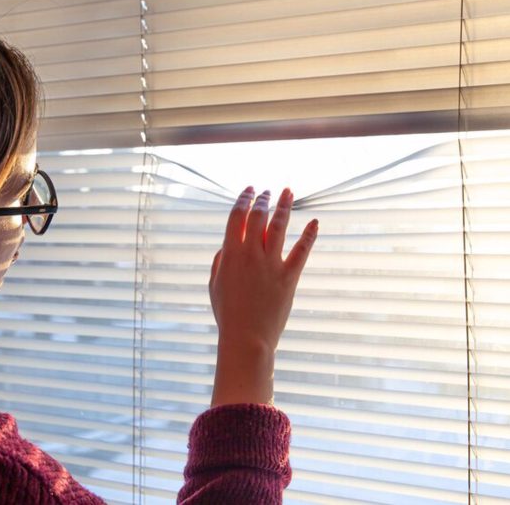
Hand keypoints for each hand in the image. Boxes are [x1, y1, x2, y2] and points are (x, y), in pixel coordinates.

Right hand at [209, 186, 317, 406]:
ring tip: (288, 192)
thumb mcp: (214, 285)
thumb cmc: (227, 314)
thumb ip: (220, 261)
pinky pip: (302, 251)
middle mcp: (251, 254)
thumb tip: (228, 245)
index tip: (250, 190)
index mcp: (230, 254)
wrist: (246, 338)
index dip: (244, 200)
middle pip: (258, 217)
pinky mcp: (289, 277)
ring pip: (279, 226)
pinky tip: (315, 222)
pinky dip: (310, 235)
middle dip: (263, 200)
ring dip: (284, 206)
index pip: (237, 217)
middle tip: (268, 191)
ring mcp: (271, 264)